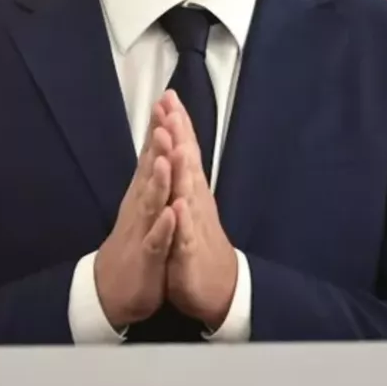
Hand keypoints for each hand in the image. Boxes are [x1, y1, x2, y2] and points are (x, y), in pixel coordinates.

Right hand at [94, 121, 177, 327]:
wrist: (110, 294)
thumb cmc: (131, 248)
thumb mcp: (141, 210)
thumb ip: (148, 180)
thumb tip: (155, 150)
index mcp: (142, 196)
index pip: (152, 156)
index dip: (160, 128)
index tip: (167, 99)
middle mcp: (140, 208)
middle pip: (150, 170)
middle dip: (158, 142)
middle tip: (164, 111)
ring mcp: (142, 231)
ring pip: (151, 202)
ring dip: (159, 179)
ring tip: (167, 156)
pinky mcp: (146, 257)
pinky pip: (156, 241)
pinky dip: (163, 226)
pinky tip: (170, 212)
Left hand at [156, 91, 236, 329]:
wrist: (218, 289)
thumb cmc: (199, 247)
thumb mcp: (189, 209)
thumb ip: (185, 179)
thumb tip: (180, 149)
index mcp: (191, 192)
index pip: (184, 152)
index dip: (177, 125)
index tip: (168, 96)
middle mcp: (195, 203)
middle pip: (188, 163)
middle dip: (179, 133)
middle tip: (170, 103)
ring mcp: (193, 226)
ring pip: (187, 193)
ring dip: (181, 168)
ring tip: (174, 141)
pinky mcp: (189, 253)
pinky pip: (184, 235)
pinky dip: (181, 220)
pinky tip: (179, 205)